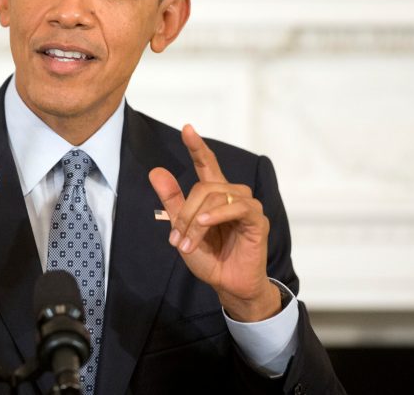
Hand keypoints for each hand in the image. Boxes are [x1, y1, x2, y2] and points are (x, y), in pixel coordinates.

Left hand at [149, 125, 279, 321]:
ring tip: (188, 243)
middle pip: (203, 186)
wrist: (227, 284)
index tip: (187, 128)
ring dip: (196, 220)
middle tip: (177, 240)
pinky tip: (204, 225)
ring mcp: (247, 206)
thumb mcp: (182, 229)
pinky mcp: (257, 220)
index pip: (206, 163)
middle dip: (184, 213)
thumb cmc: (209, 257)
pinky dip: (217, 214)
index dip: (197, 146)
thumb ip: (172, 200)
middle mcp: (232, 195)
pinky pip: (237, 206)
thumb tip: (156, 171)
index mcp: (215, 195)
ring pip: (215, 196)